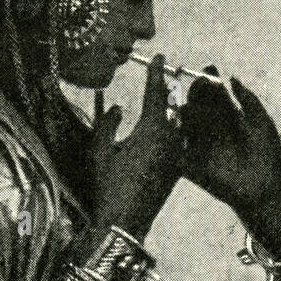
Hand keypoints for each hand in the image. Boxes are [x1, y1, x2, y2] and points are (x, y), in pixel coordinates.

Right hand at [85, 54, 183, 237]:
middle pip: (173, 105)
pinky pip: (181, 141)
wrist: (125, 224)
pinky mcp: (179, 170)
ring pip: (180, 123)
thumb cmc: (107, 186)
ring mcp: (177, 156)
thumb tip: (118, 106)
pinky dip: (177, 129)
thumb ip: (108, 123)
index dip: (157, 73)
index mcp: (152, 130)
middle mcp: (170, 139)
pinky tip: (172, 128)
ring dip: (176, 109)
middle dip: (170, 88)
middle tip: (167, 73)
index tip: (160, 56)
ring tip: (170, 97)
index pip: (156, 93)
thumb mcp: (100, 151)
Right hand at [180, 73, 280, 256]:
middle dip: (197, 92)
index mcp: (230, 119)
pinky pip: (178, 148)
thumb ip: (247, 99)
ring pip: (188, 123)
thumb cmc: (267, 156)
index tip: (207, 70)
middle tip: (195, 82)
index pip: (216, 96)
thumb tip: (232, 78)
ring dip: (185, 110)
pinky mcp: (191, 164)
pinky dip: (173, 136)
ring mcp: (201, 145)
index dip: (211, 83)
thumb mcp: (261, 122)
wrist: (263, 190)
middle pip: (200, 106)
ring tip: (186, 99)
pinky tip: (172, 122)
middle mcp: (214, 130)